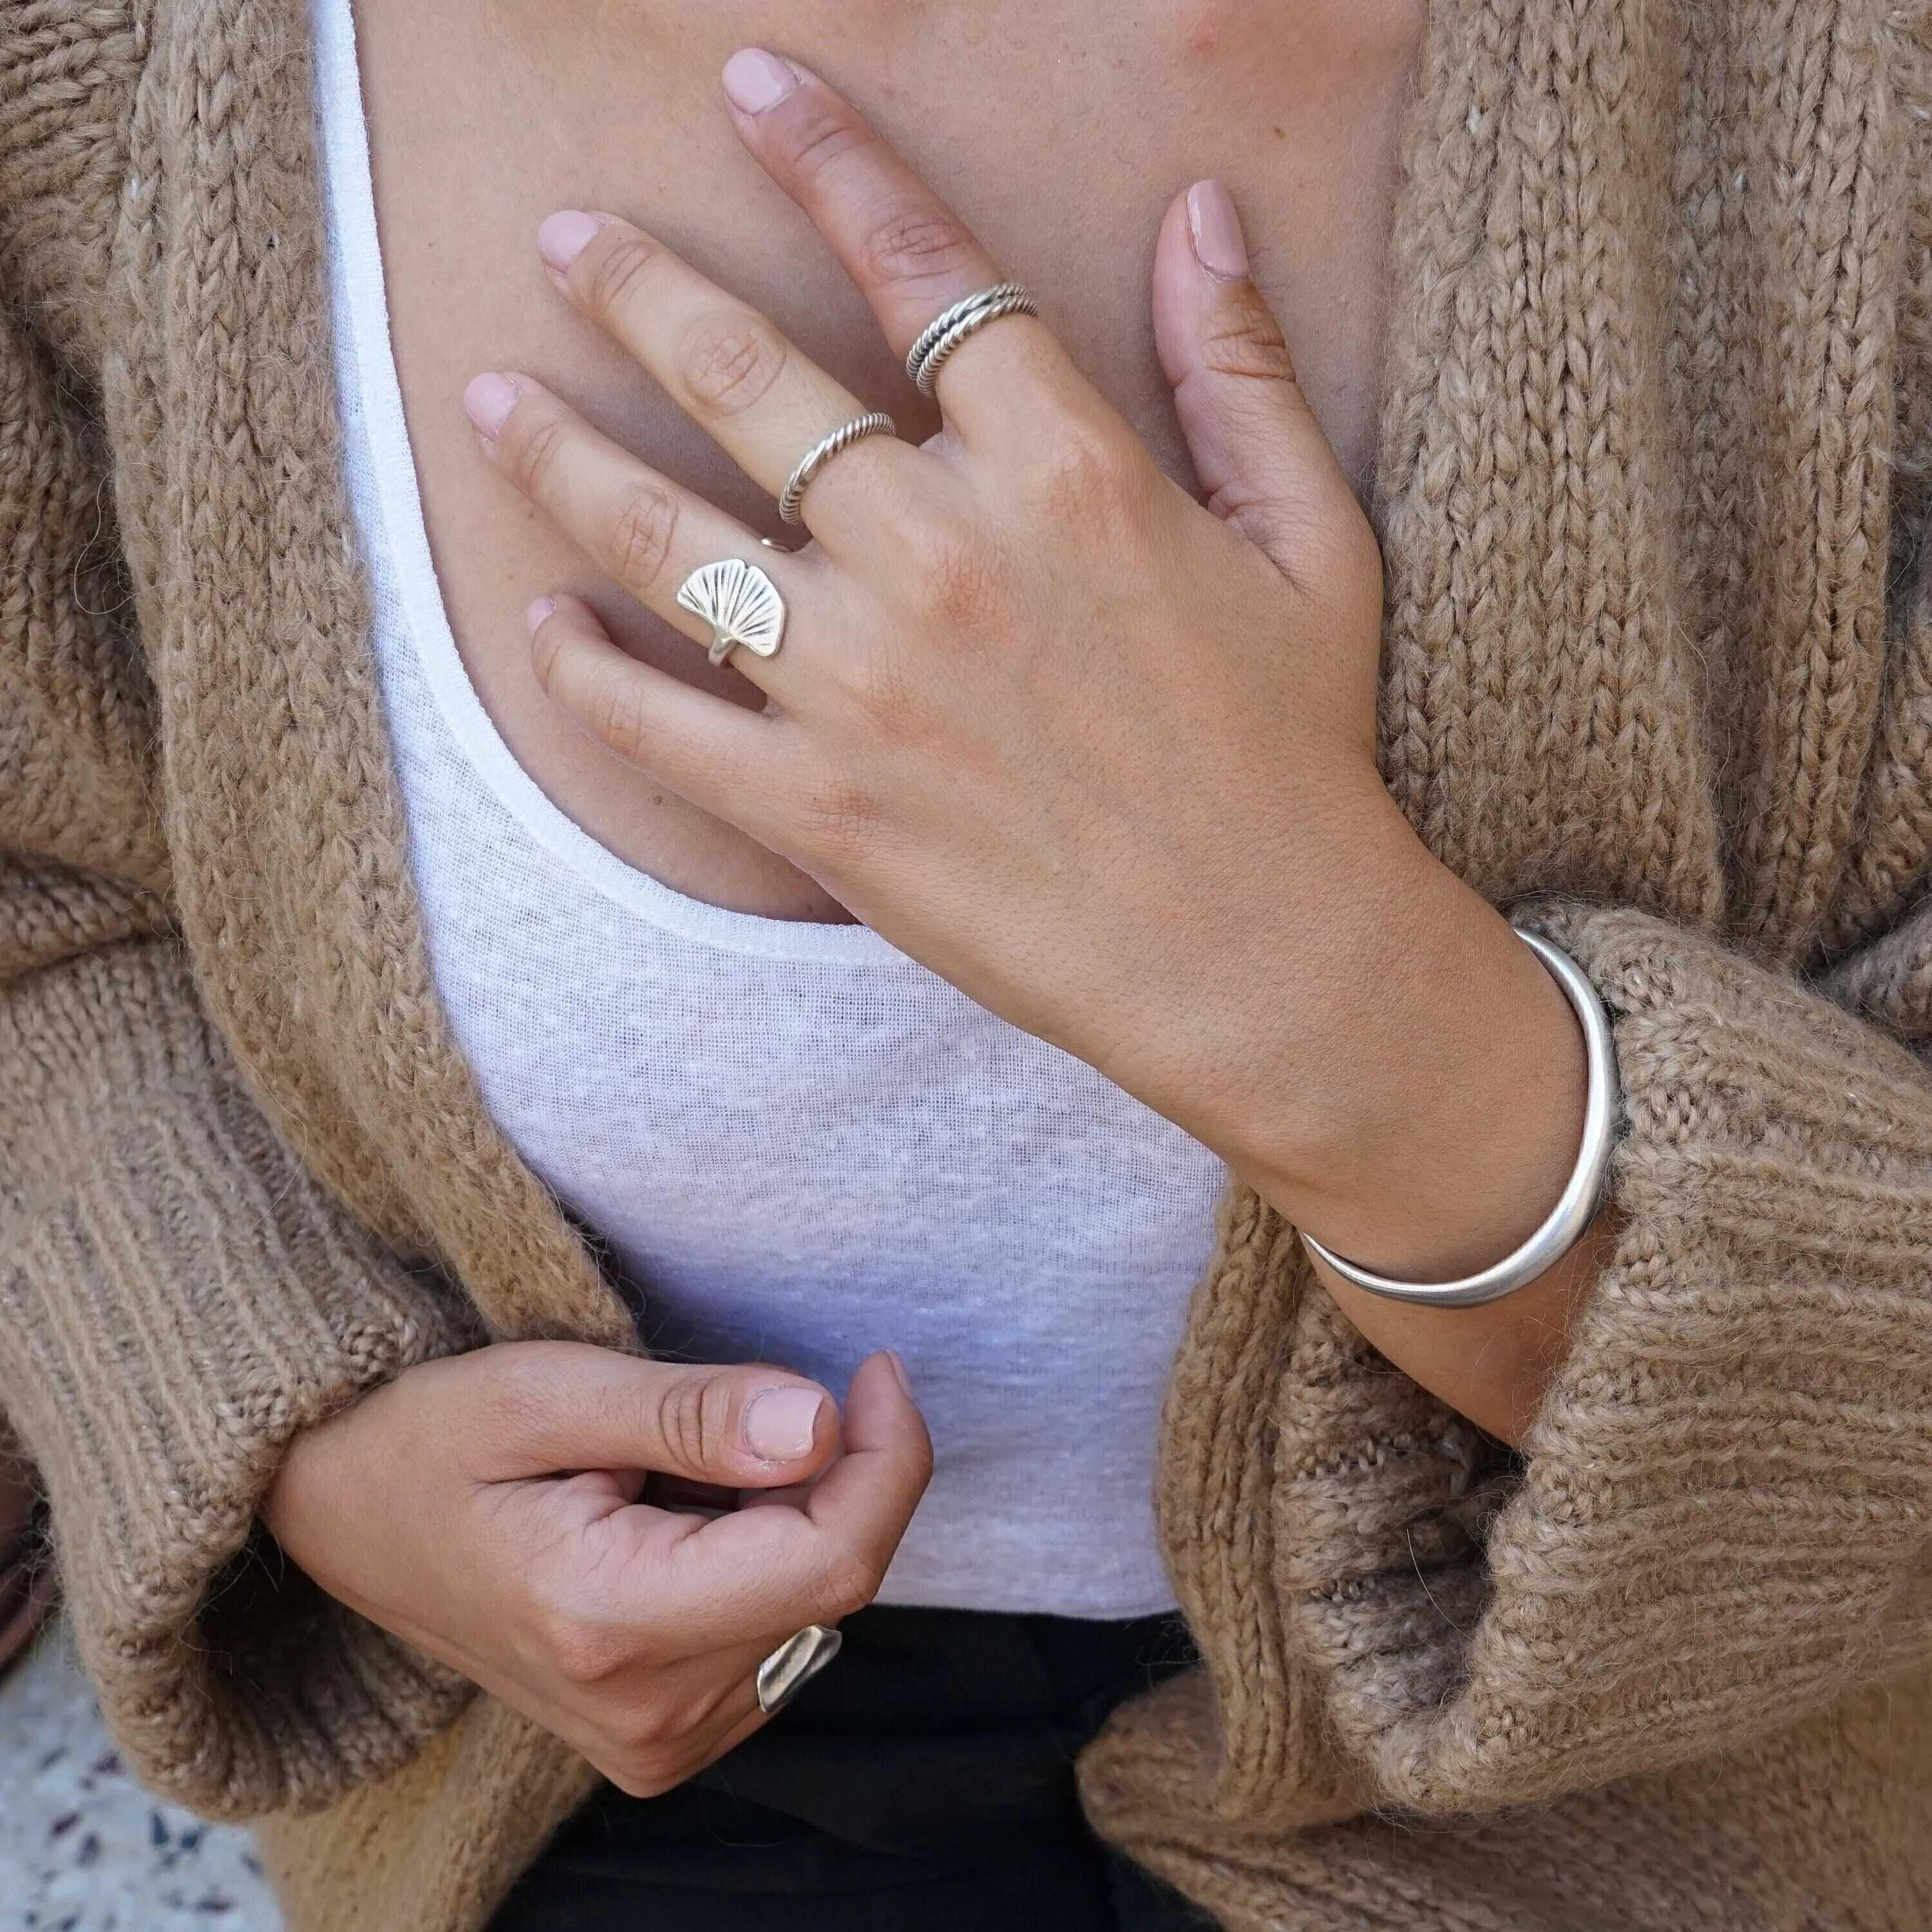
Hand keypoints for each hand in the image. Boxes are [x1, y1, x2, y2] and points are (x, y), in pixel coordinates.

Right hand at [262, 1343, 929, 1793]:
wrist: (346, 1523)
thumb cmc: (430, 1439)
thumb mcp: (544, 1389)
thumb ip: (688, 1413)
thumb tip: (822, 1424)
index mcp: (610, 1624)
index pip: (832, 1561)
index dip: (888, 1456)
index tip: (876, 1368)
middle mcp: (645, 1715)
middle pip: (833, 1582)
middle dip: (837, 1474)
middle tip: (759, 1394)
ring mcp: (657, 1743)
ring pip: (815, 1607)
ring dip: (794, 1514)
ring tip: (685, 1465)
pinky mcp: (667, 1740)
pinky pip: (778, 1635)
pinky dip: (766, 1557)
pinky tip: (688, 1519)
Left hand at [465, 53, 1593, 1440]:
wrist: (1262, 960)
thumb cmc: (1295, 752)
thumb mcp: (1312, 542)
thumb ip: (1237, 371)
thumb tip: (1203, 212)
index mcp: (1070, 474)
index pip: (925, 272)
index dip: (830, 162)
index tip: (751, 88)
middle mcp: (944, 555)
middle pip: (752, 378)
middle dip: (641, 286)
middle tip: (564, 236)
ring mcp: (867, 686)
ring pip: (668, 537)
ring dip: (562, 454)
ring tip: (490, 396)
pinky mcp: (822, 809)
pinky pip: (661, 721)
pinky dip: (586, 666)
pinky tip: (542, 616)